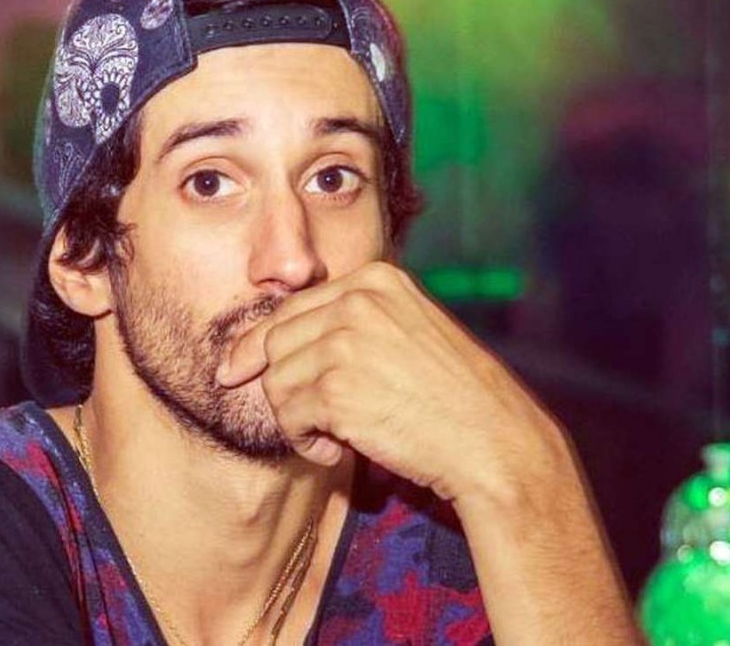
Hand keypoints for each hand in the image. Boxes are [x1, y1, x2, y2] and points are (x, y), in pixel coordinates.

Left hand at [217, 261, 573, 509]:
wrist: (494, 442)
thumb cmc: (453, 398)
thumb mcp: (408, 333)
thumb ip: (351, 324)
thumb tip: (265, 346)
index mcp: (377, 279)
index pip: (292, 307)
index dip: (256, 343)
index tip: (235, 369)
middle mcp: (358, 300)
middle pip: (276, 341)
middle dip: (281, 385)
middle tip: (310, 420)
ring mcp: (345, 341)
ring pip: (276, 381)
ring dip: (297, 418)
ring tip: (334, 436)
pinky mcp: (336, 388)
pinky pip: (289, 417)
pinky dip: (305, 442)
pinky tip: (338, 451)